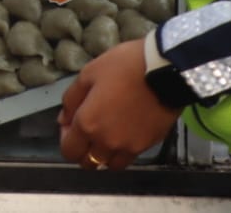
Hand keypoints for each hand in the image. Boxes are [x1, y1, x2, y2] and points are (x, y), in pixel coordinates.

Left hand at [57, 39, 181, 171]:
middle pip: (88, 162)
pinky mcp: (148, 145)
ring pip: (110, 164)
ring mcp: (130, 147)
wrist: (165, 71)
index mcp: (88, 124)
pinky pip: (129, 157)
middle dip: (83, 150)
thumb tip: (65, 119)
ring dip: (104, 153)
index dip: (66, 139)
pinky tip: (125, 131)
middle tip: (88, 129)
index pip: (69, 151)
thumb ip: (71, 99)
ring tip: (107, 133)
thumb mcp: (89, 74)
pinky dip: (122, 150)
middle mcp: (107, 142)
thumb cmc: (123, 67)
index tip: (71, 123)